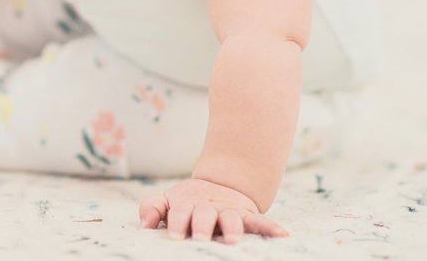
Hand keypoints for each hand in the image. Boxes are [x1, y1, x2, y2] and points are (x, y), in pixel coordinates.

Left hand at [139, 178, 287, 243]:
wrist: (220, 186)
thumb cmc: (188, 203)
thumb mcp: (169, 202)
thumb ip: (153, 208)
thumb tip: (144, 225)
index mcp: (188, 205)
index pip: (181, 214)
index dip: (178, 224)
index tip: (175, 237)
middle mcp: (209, 208)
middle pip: (205, 216)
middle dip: (202, 226)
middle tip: (199, 238)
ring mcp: (229, 212)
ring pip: (232, 219)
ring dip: (232, 228)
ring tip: (232, 240)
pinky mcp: (247, 216)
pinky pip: (260, 221)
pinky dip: (271, 227)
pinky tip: (282, 235)